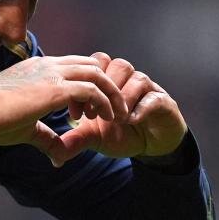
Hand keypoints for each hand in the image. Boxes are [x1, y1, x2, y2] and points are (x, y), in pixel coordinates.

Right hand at [0, 54, 129, 165]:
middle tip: (113, 111)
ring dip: (111, 94)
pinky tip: (104, 119)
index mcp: (39, 68)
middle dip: (107, 86)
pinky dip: (103, 102)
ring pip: (96, 73)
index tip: (91, 110)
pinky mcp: (54, 89)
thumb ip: (45, 137)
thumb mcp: (25, 128)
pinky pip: (91, 89)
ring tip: (116, 116)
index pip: (75, 66)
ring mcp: (51, 74)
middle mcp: (47, 65)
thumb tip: (58, 157)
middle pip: (91, 64)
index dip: (90, 85)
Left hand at [56, 53, 187, 161]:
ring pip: (135, 76)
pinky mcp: (163, 101)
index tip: (75, 112)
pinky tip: (131, 121)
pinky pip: (153, 96)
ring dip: (122, 97)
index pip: (94, 66)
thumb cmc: (120, 134)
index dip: (83, 87)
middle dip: (102, 89)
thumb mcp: (95, 138)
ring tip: (115, 119)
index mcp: (107, 82)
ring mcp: (147, 88)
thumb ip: (77, 139)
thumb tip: (55, 154)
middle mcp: (127, 80)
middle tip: (93, 114)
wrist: (151, 145)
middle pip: (115, 65)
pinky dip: (141, 107)